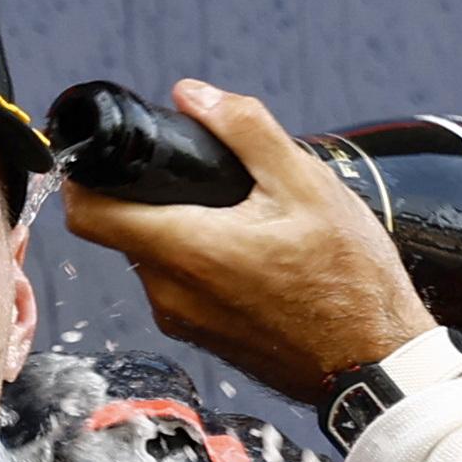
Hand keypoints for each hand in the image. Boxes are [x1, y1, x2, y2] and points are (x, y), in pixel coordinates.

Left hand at [57, 80, 435, 397]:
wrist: (376, 366)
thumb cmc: (352, 286)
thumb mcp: (308, 185)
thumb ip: (245, 131)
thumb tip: (195, 95)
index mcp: (188, 251)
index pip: (89, 213)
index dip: (85, 176)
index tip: (106, 155)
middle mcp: (172, 294)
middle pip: (126, 229)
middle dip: (153, 196)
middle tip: (205, 179)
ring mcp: (186, 323)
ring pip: (155, 257)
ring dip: (182, 230)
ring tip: (244, 219)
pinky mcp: (205, 339)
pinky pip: (182, 287)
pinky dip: (202, 263)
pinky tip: (256, 256)